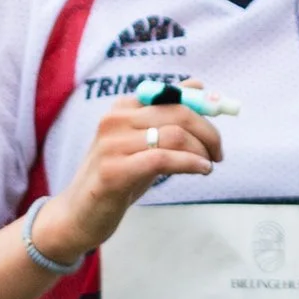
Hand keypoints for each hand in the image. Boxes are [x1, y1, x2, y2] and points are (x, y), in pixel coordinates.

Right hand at [40, 98, 221, 258]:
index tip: (219, 125)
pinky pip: (163, 159)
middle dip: (207, 132)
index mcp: (123, 107)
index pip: (173, 96)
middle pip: (178, 113)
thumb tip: (197, 84)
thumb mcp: (143, 142)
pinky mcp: (113, 171)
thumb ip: (166, 115)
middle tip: (218, 153)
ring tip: (209, 165)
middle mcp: (115, 120)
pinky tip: (202, 170)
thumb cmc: (118, 176)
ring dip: (201, 151)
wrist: (79, 214)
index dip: (203, 108)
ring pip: (174, 136)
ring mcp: (112, 144)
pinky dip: (190, 163)